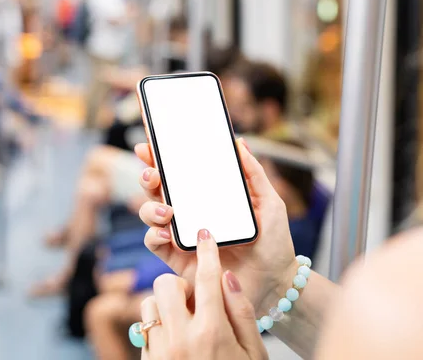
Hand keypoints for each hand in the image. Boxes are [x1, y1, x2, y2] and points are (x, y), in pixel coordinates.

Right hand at [135, 138, 297, 315]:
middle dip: (148, 177)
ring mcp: (181, 234)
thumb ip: (254, 173)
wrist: (274, 281)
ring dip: (151, 207)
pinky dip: (154, 234)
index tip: (149, 145)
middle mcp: (189, 212)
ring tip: (168, 211)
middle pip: (157, 189)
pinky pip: (153, 242)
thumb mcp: (269, 202)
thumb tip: (239, 142)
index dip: (159, 157)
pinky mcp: (177, 258)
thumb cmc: (273, 242)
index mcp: (206, 196)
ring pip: (150, 214)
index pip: (178, 172)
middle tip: (153, 174)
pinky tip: (168, 232)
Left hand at [140, 229, 267, 359]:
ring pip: (149, 302)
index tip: (205, 236)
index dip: (207, 252)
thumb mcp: (254, 352)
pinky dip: (158, 327)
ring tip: (183, 322)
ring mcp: (158, 350)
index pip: (206, 278)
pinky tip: (175, 340)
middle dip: (178, 283)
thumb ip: (242, 312)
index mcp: (211, 332)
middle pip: (165, 283)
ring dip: (165, 306)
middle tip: (193, 298)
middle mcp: (180, 338)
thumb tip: (228, 277)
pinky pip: (143, 328)